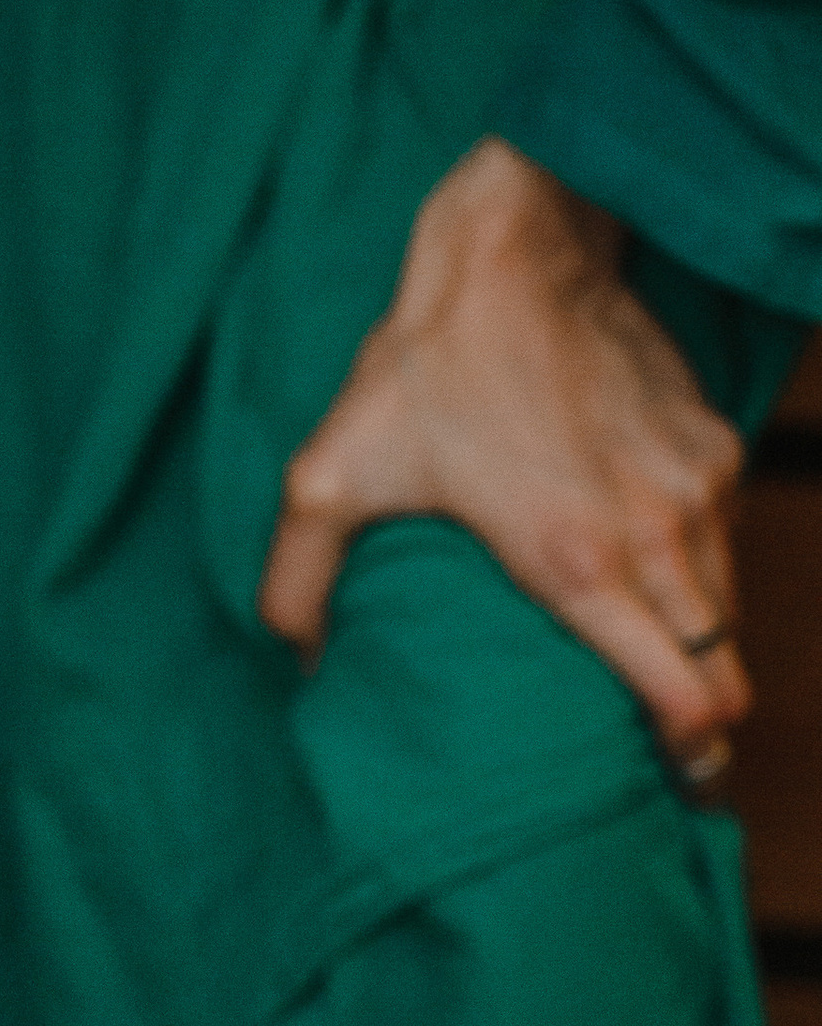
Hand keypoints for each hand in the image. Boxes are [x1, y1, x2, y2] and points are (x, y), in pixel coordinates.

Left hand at [259, 139, 751, 779]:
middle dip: (705, 728)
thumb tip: (296, 659)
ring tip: (653, 682)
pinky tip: (642, 581)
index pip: (684, 697)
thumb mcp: (330, 471)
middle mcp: (658, 535)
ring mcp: (698, 491)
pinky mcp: (713, 447)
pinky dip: (697, 578)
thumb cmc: (429, 361)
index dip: (688, 756)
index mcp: (577, 562)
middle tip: (664, 759)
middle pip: (726, 674)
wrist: (523, 243)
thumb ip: (299, 579)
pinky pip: (722, 543)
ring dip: (702, 653)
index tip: (668, 782)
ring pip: (729, 611)